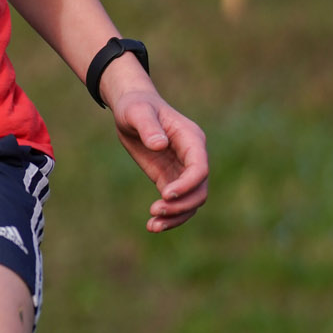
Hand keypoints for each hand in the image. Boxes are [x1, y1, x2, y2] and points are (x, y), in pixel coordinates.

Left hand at [102, 62, 208, 232]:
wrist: (132, 109)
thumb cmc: (137, 106)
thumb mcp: (137, 112)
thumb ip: (148, 127)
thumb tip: (159, 145)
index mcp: (191, 139)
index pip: (200, 167)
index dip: (187, 184)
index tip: (165, 194)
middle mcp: (193, 157)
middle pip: (199, 189)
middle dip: (181, 205)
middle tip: (155, 210)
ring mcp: (183, 170)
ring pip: (191, 201)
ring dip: (176, 216)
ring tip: (152, 225)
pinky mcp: (169, 179)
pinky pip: (177, 202)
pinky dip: (169, 215)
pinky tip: (152, 224)